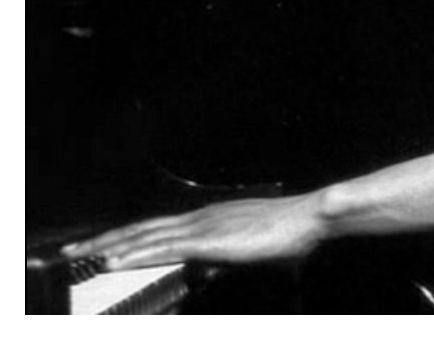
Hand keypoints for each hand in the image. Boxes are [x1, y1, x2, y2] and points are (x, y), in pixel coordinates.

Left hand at [61, 193, 324, 270]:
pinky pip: (164, 248)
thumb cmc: (287, 233)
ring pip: (144, 237)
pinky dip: (135, 254)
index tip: (97, 247)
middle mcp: (198, 218)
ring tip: (80, 256)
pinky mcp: (209, 240)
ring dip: (109, 246)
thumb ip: (220, 260)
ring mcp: (202, 227)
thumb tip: (203, 271)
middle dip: (102, 240)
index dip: (123, 237)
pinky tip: (115, 261)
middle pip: (140, 230)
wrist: (309, 217)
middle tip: (69, 250)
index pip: (154, 229)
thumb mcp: (247, 250)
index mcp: (206, 219)